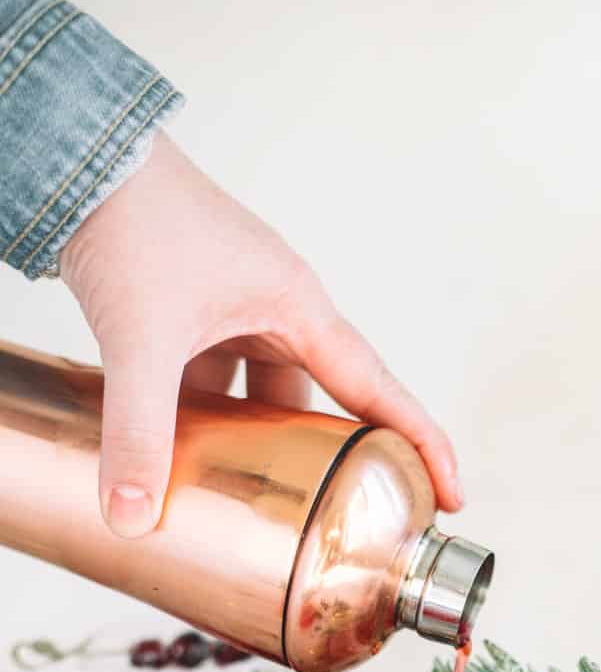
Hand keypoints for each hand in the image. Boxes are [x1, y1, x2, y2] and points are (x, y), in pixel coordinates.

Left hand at [60, 133, 462, 537]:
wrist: (78, 154)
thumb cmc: (133, 222)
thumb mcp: (143, 339)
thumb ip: (139, 431)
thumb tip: (132, 516)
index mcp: (298, 308)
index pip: (379, 390)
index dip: (421, 444)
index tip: (450, 494)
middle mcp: (277, 309)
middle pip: (324, 403)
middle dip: (331, 459)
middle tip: (344, 516)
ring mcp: (235, 310)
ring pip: (263, 396)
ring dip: (255, 442)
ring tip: (248, 500)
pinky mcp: (193, 313)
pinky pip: (216, 381)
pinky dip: (205, 418)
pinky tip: (180, 453)